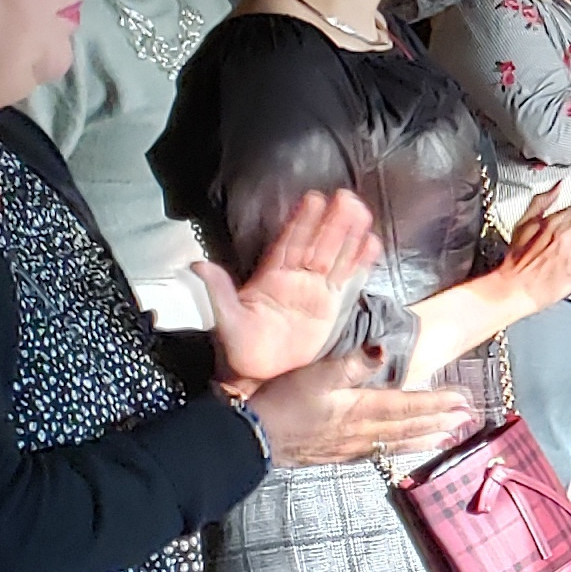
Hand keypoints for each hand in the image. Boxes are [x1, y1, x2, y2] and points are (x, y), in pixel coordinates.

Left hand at [201, 189, 379, 383]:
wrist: (256, 374)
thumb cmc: (239, 346)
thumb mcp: (225, 319)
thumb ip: (219, 291)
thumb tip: (199, 265)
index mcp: (270, 277)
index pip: (289, 243)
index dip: (301, 221)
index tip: (313, 199)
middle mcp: (296, 278)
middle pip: (317, 244)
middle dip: (331, 221)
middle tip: (346, 197)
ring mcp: (315, 290)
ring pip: (335, 256)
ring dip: (349, 234)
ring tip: (362, 211)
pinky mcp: (331, 307)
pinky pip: (347, 279)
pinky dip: (360, 262)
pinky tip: (371, 244)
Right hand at [242, 346, 476, 467]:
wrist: (249, 440)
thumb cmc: (280, 402)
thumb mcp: (314, 375)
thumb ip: (350, 363)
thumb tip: (383, 349)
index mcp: (360, 409)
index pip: (408, 406)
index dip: (436, 402)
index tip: (462, 399)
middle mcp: (362, 432)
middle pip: (409, 427)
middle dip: (440, 421)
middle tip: (468, 418)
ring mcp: (350, 447)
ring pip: (397, 443)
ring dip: (425, 438)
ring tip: (449, 436)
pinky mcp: (336, 455)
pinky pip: (378, 454)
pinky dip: (399, 451)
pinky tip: (405, 451)